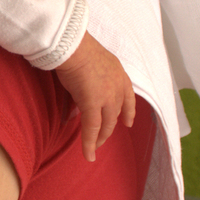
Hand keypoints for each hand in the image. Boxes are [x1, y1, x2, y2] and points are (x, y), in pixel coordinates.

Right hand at [55, 32, 135, 162]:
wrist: (71, 44)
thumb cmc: (75, 46)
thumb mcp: (91, 60)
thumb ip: (92, 75)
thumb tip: (81, 89)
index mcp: (118, 73)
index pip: (128, 96)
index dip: (128, 111)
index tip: (128, 122)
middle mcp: (117, 86)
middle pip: (116, 113)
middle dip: (110, 127)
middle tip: (103, 138)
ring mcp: (107, 96)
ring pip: (106, 124)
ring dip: (101, 137)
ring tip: (95, 147)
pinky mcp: (93, 104)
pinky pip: (91, 129)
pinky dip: (90, 143)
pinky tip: (89, 155)